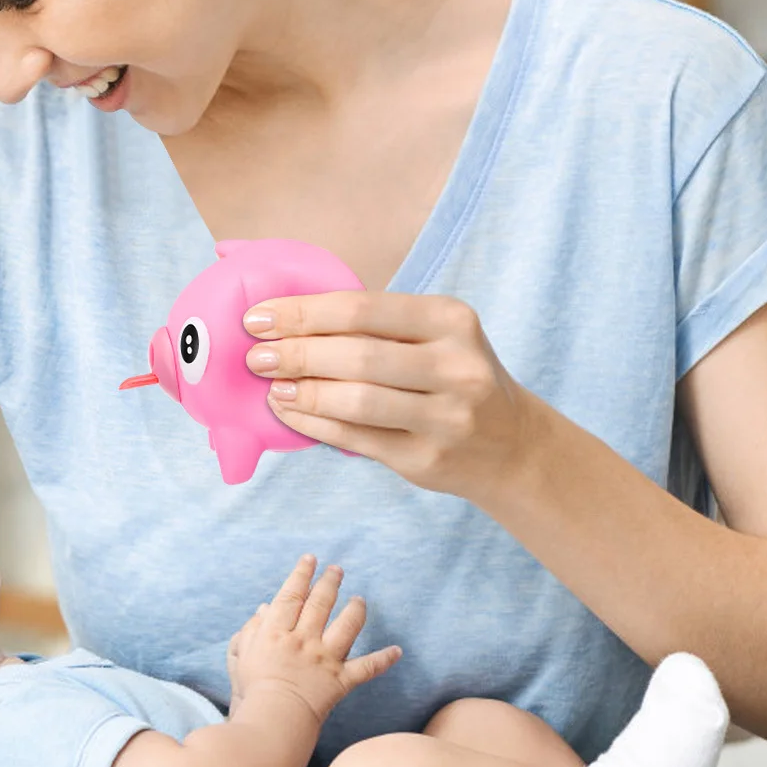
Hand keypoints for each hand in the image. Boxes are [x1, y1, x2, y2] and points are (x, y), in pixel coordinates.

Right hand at [228, 554, 399, 721]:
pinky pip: (367, 668)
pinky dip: (384, 660)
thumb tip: (264, 608)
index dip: (301, 574)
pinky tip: (397, 651)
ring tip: (359, 600)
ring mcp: (324, 659)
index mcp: (276, 631)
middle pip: (321, 603)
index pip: (291, 594)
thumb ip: (250, 630)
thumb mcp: (240, 655)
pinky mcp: (340, 681)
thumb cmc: (251, 690)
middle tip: (337, 570)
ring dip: (356, 609)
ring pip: (347, 625)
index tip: (310, 559)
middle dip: (330, 582)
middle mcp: (303, 640)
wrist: (271, 721)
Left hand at [244, 290, 542, 503]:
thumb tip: (283, 310)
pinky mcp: (427, 457)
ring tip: (270, 386)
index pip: (362, 308)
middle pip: (358, 355)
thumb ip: (372, 321)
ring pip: (357, 401)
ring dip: (303, 392)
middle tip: (256, 356)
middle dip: (296, 353)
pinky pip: (356, 438)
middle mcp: (457, 365)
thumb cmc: (450, 376)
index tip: (257, 318)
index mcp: (451, 319)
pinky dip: (314, 424)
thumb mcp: (434, 335)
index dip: (303, 312)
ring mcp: (446, 416)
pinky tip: (289, 412)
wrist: (510, 445)